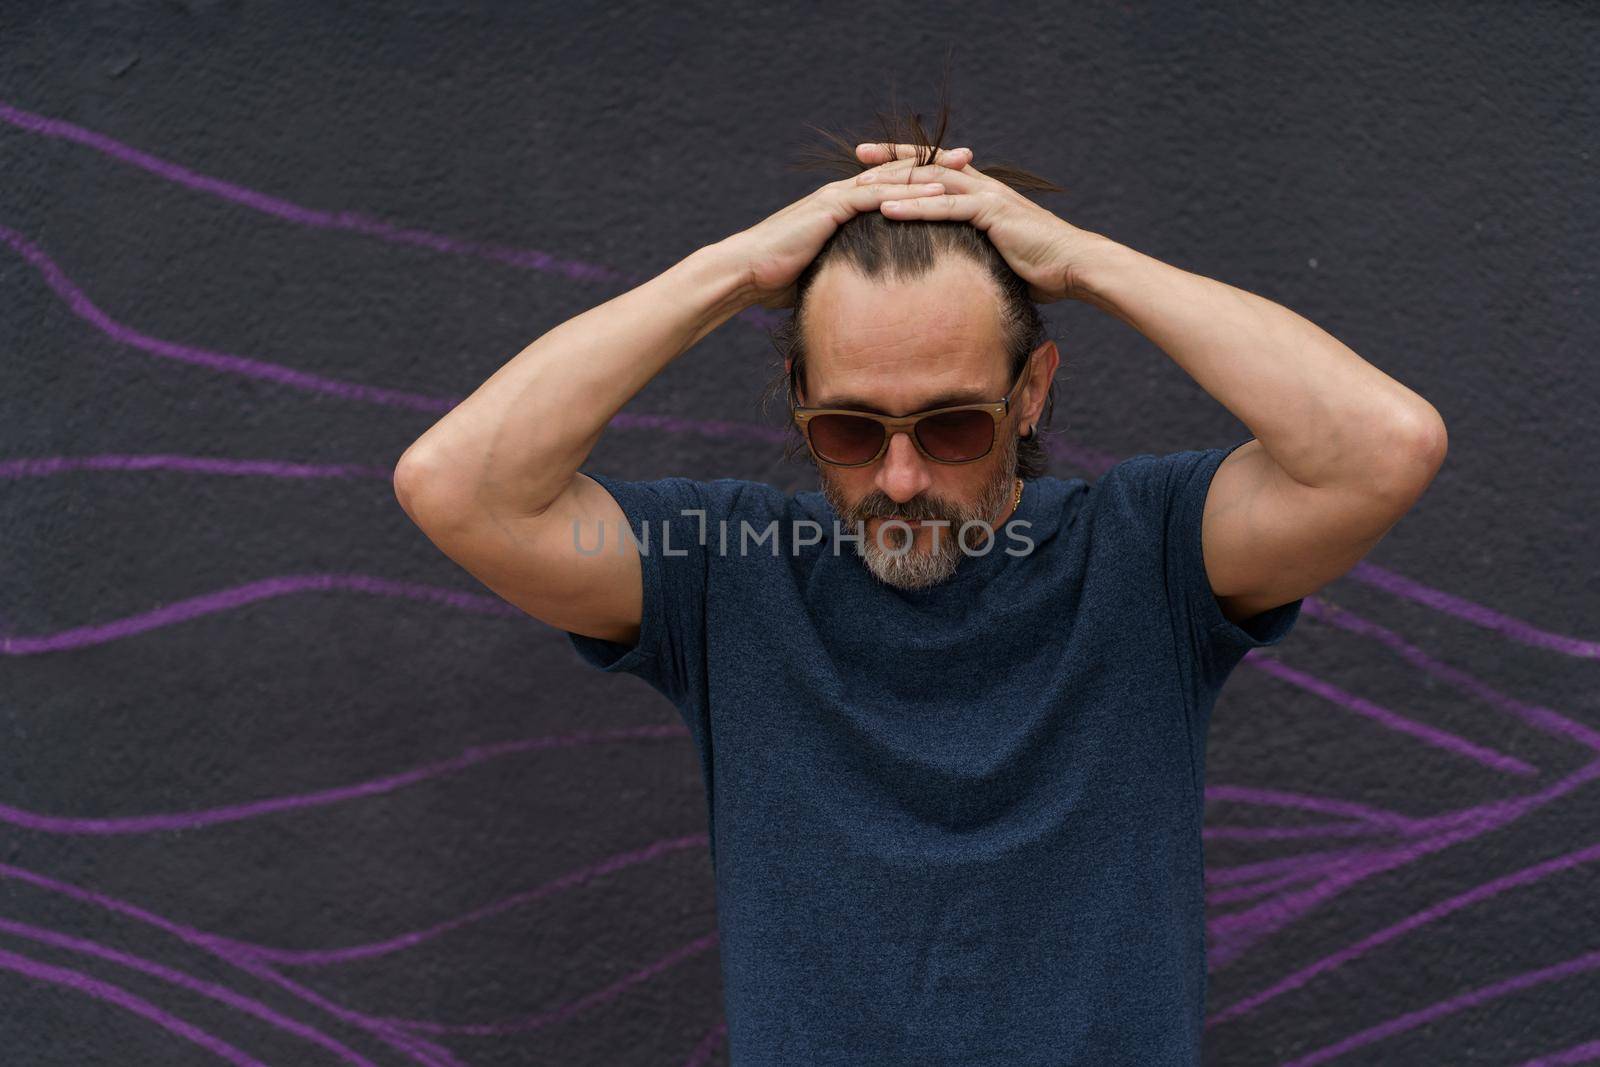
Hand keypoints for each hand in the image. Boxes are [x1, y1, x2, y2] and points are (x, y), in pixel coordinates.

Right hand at [725, 146, 972, 309]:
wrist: (747, 272)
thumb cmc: (778, 279)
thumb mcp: (824, 272)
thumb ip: (846, 270)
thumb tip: (863, 295)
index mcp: (843, 206)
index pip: (888, 186)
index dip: (921, 179)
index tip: (954, 176)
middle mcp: (843, 193)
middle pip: (897, 173)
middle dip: (935, 165)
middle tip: (971, 158)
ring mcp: (837, 197)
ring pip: (892, 180)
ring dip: (931, 173)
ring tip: (965, 168)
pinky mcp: (832, 207)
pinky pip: (877, 197)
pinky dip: (907, 194)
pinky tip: (936, 195)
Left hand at [854, 142, 1110, 303]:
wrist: (1073, 267)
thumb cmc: (1040, 270)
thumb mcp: (998, 258)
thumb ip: (975, 254)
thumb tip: (956, 274)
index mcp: (983, 194)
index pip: (938, 170)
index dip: (907, 163)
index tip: (875, 163)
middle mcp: (983, 187)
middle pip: (929, 164)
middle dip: (891, 159)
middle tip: (857, 155)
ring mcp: (987, 196)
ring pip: (931, 181)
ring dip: (894, 182)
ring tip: (859, 183)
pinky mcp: (991, 212)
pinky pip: (945, 205)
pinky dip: (914, 206)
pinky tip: (885, 209)